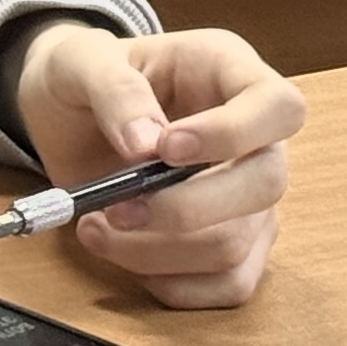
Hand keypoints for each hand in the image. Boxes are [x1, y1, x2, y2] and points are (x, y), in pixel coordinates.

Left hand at [3, 24, 301, 307]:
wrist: (69, 116)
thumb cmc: (87, 76)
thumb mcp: (81, 61)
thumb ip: (114, 91)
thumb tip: (144, 146)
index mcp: (229, 71)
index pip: (277, 106)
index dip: (232, 134)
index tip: (165, 149)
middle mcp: (253, 136)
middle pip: (266, 184)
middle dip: (186, 208)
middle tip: (116, 207)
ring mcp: (249, 195)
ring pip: (235, 244)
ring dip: (158, 250)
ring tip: (96, 227)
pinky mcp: (234, 242)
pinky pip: (227, 284)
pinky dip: (171, 283)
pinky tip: (124, 255)